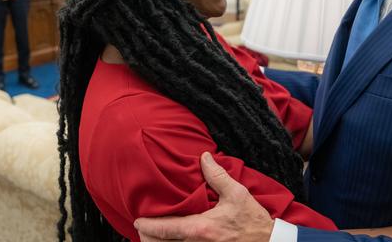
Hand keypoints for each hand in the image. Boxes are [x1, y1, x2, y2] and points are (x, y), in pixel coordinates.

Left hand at [135, 152, 273, 241]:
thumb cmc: (252, 220)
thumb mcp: (237, 194)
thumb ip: (217, 175)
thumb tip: (203, 157)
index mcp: (201, 228)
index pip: (166, 229)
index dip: (148, 226)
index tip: (138, 221)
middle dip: (149, 239)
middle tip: (144, 230)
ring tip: (156, 235)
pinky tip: (173, 240)